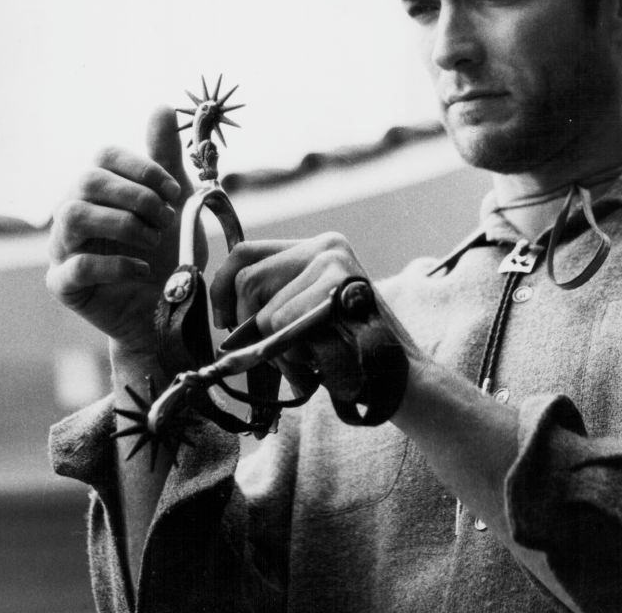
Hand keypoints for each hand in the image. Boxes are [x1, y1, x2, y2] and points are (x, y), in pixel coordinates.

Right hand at [46, 106, 195, 359]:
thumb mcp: (177, 201)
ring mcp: (63, 247)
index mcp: (100, 187)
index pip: (106, 155)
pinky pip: (77, 266)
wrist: (170, 309)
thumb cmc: (170, 250)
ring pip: (72, 215)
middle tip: (168, 219)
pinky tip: (143, 268)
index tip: (176, 192)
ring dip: (123, 225)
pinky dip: (116, 264)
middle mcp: (74, 209)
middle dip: (136, 196)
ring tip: (154, 241)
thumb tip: (161, 106)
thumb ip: (166, 157)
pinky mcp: (65, 284)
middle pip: (87, 180)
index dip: (144, 169)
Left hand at [210, 233, 371, 383]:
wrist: (399, 376)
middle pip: (248, 281)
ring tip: (305, 360)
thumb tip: (224, 312)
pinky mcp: (337, 290)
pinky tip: (318, 362)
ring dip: (276, 350)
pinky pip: (287, 327)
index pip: (246, 253)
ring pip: (266, 313)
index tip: (222, 321)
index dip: (222, 286)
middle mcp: (325, 247)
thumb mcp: (308, 311)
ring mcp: (334, 265)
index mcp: (317, 247)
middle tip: (270, 350)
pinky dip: (293, 356)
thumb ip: (275, 298)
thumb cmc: (348, 350)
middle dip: (246, 326)